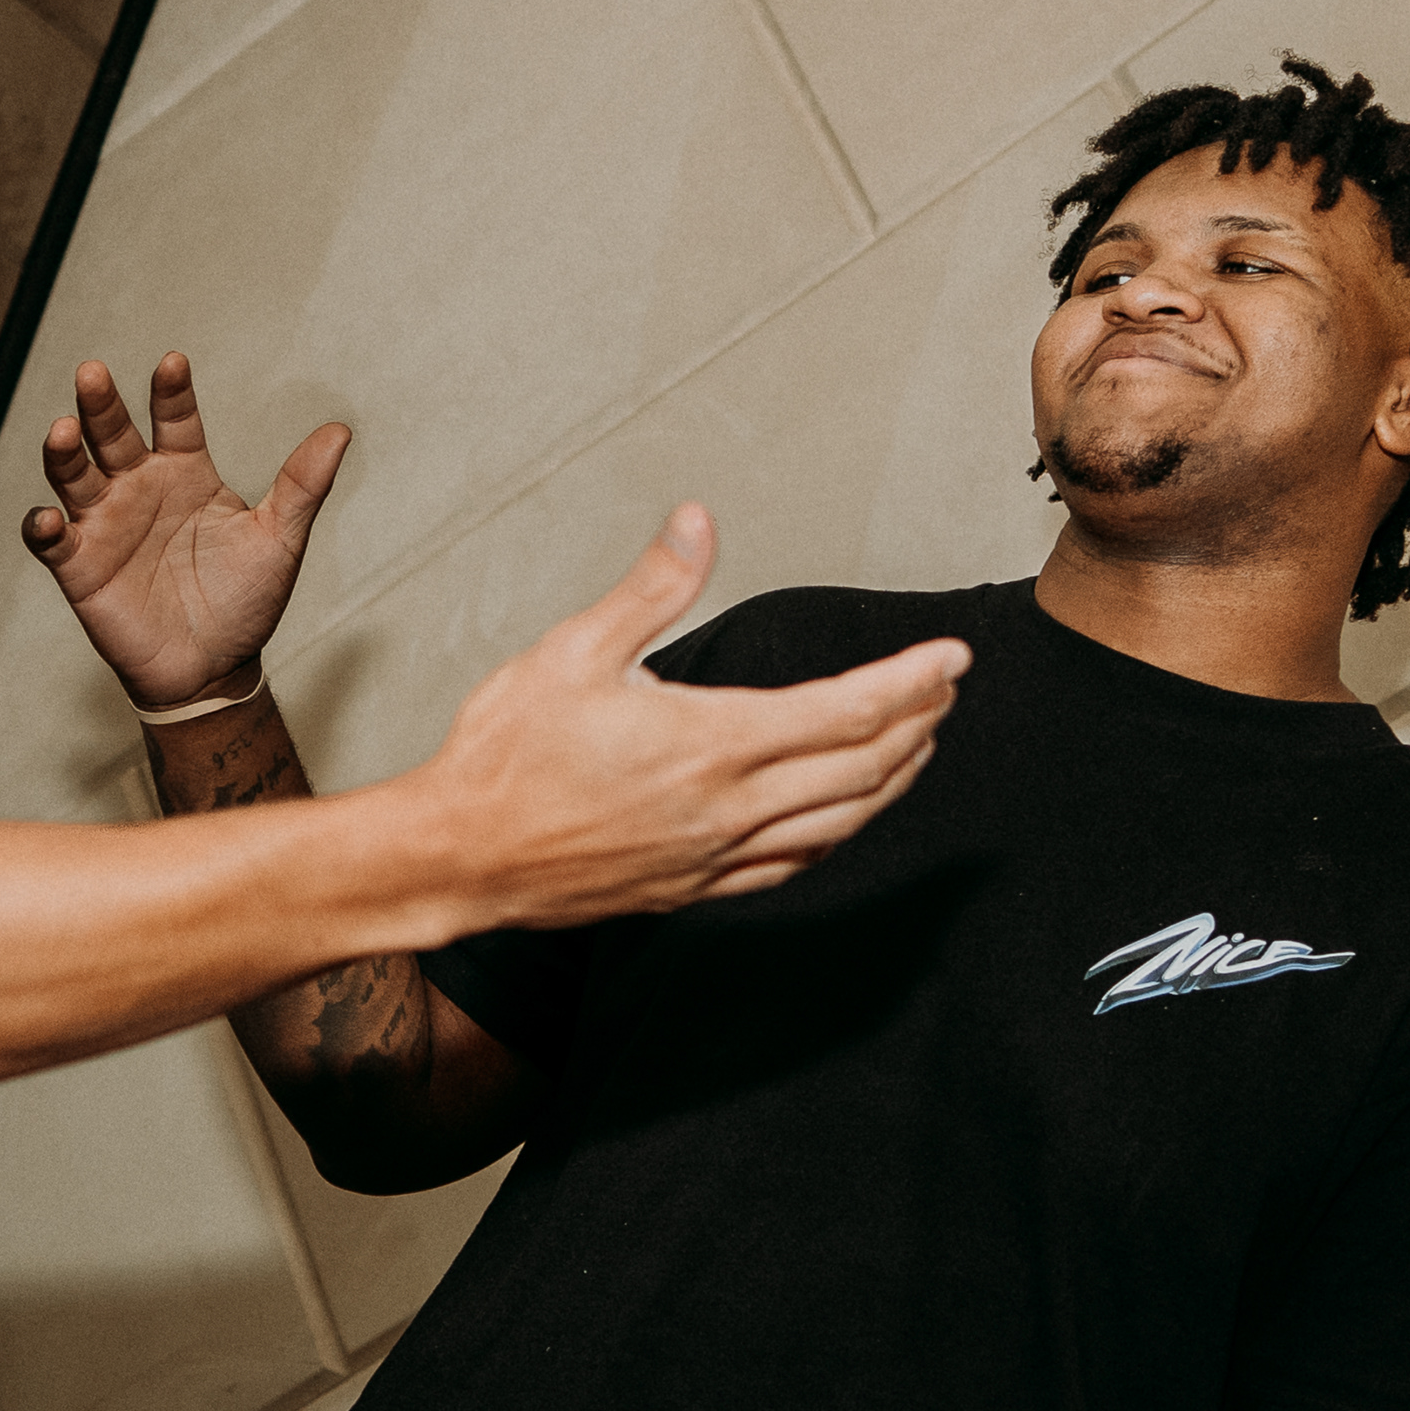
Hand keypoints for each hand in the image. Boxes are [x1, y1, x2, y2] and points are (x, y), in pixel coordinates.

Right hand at [20, 351, 348, 706]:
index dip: (170, 391)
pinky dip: (41, 527)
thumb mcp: (278, 541)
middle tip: (93, 373)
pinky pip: (51, 540)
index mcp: (186, 473)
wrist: (214, 670)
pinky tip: (48, 518)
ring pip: (73, 476)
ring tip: (63, 430)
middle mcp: (139, 488)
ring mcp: (106, 525)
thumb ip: (302, 487)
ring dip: (63, 452)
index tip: (172, 363)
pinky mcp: (80, 567)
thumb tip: (340, 431)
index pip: (173, 418)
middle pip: (111, 434)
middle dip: (100, 405)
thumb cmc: (246, 602)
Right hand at [408, 508, 966, 929]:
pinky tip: (847, 814)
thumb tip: (697, 522)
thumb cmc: (503, 756)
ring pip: (839, 822)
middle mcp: (726, 809)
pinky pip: (794, 864)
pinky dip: (839, 832)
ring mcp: (715, 856)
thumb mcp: (571, 652)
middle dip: (918, 723)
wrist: (458, 857)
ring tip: (921, 743)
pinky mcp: (694, 888)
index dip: (910, 681)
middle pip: (862, 769)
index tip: (950, 657)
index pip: (846, 712)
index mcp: (709, 743)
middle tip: (946, 688)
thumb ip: (649, 588)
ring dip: (893, 780)